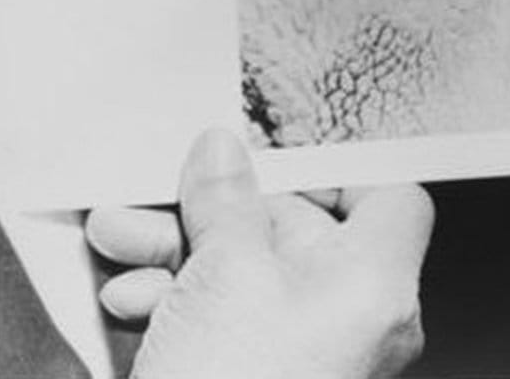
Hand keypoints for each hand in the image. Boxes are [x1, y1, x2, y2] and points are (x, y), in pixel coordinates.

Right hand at [89, 128, 431, 378]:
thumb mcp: (223, 272)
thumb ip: (225, 198)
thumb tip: (223, 153)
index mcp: (373, 287)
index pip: (389, 199)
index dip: (333, 168)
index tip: (270, 155)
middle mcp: (351, 323)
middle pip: (293, 231)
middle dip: (211, 212)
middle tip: (157, 198)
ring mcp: (304, 357)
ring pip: (244, 274)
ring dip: (173, 252)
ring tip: (120, 245)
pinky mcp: (255, 378)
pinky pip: (223, 320)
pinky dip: (174, 302)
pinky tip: (128, 302)